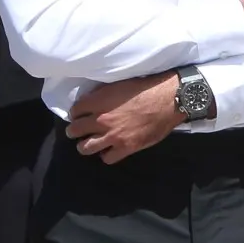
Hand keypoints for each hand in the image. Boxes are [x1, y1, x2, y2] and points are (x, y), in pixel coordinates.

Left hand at [67, 72, 182, 164]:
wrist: (168, 99)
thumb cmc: (146, 88)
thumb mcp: (119, 84)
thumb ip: (102, 95)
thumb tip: (92, 101)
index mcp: (99, 101)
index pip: (75, 111)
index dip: (76, 114)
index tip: (80, 115)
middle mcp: (101, 120)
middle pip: (75, 130)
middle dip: (74, 130)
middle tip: (79, 131)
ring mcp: (112, 136)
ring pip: (85, 148)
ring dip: (85, 145)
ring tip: (90, 143)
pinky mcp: (126, 147)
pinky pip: (107, 158)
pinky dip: (106, 154)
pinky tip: (110, 149)